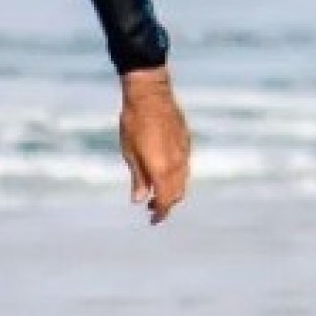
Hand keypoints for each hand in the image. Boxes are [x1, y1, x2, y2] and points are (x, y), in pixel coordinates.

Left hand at [119, 66, 190, 224]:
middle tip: (152, 208)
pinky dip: (176, 176)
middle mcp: (178, 164)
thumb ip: (138, 178)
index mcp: (162, 168)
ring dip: (172, 191)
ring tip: (156, 192)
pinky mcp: (186, 142)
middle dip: (167, 204)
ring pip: (183, 180)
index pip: (166, 200)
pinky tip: (163, 172)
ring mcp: (184, 152)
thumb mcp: (130, 152)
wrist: (150, 94)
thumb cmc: (134, 123)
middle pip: (177, 193)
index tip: (152, 221)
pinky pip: (184, 167)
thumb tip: (139, 200)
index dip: (160, 213)